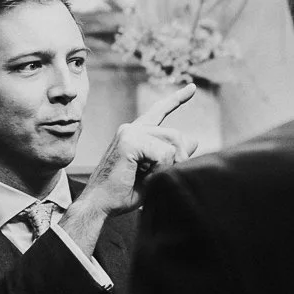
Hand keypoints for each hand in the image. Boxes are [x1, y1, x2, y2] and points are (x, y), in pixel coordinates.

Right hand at [77, 83, 198, 216]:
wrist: (100, 205)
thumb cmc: (124, 192)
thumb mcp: (154, 172)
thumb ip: (172, 155)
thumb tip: (194, 140)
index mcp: (136, 134)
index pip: (159, 111)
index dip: (177, 99)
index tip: (192, 88)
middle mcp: (132, 128)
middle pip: (175, 135)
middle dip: (180, 158)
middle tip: (166, 176)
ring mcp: (129, 132)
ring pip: (172, 143)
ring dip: (169, 165)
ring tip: (152, 178)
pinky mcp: (129, 141)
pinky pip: (165, 153)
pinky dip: (162, 169)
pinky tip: (146, 177)